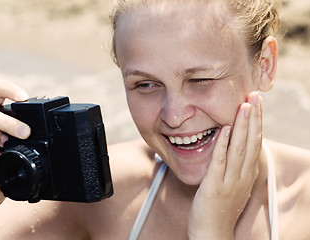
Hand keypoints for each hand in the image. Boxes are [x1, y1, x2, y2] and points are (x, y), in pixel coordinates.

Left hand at [187, 91, 262, 238]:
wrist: (212, 234)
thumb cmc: (220, 208)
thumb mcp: (233, 186)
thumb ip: (236, 167)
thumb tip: (234, 147)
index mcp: (247, 174)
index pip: (255, 143)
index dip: (257, 123)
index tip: (256, 104)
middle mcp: (242, 176)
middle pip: (251, 142)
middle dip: (254, 118)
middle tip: (255, 96)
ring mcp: (230, 182)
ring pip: (239, 149)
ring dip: (242, 126)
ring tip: (245, 105)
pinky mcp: (214, 187)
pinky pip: (220, 163)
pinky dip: (223, 145)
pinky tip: (225, 129)